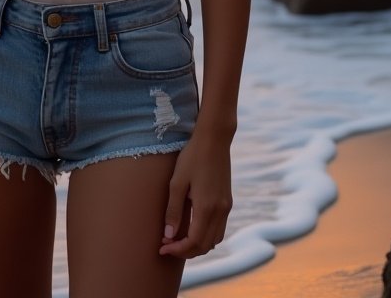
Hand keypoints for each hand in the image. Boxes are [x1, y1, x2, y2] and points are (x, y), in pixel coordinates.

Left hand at [159, 133, 232, 258]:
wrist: (214, 139)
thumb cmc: (192, 157)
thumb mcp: (177, 182)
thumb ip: (173, 210)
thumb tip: (168, 235)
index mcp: (206, 208)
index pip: (193, 242)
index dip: (177, 250)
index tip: (162, 247)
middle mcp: (220, 212)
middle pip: (205, 246)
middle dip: (186, 251)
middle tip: (167, 246)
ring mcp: (226, 207)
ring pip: (215, 240)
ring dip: (198, 245)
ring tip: (179, 239)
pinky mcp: (227, 202)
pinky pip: (219, 229)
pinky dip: (207, 236)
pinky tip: (193, 228)